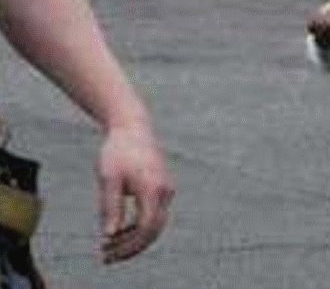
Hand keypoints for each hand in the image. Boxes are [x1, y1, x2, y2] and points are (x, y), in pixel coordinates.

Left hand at [95, 124, 173, 263]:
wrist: (132, 128)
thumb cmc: (118, 151)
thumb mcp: (108, 179)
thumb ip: (111, 208)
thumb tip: (109, 235)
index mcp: (153, 189)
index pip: (146, 228)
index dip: (128, 246)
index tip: (107, 253)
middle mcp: (165, 192)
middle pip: (153, 230)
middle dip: (131, 247)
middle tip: (107, 257)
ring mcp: (166, 190)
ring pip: (155, 224)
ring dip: (133, 239)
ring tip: (109, 246)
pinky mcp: (162, 189)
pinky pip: (154, 215)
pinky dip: (138, 227)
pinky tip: (120, 231)